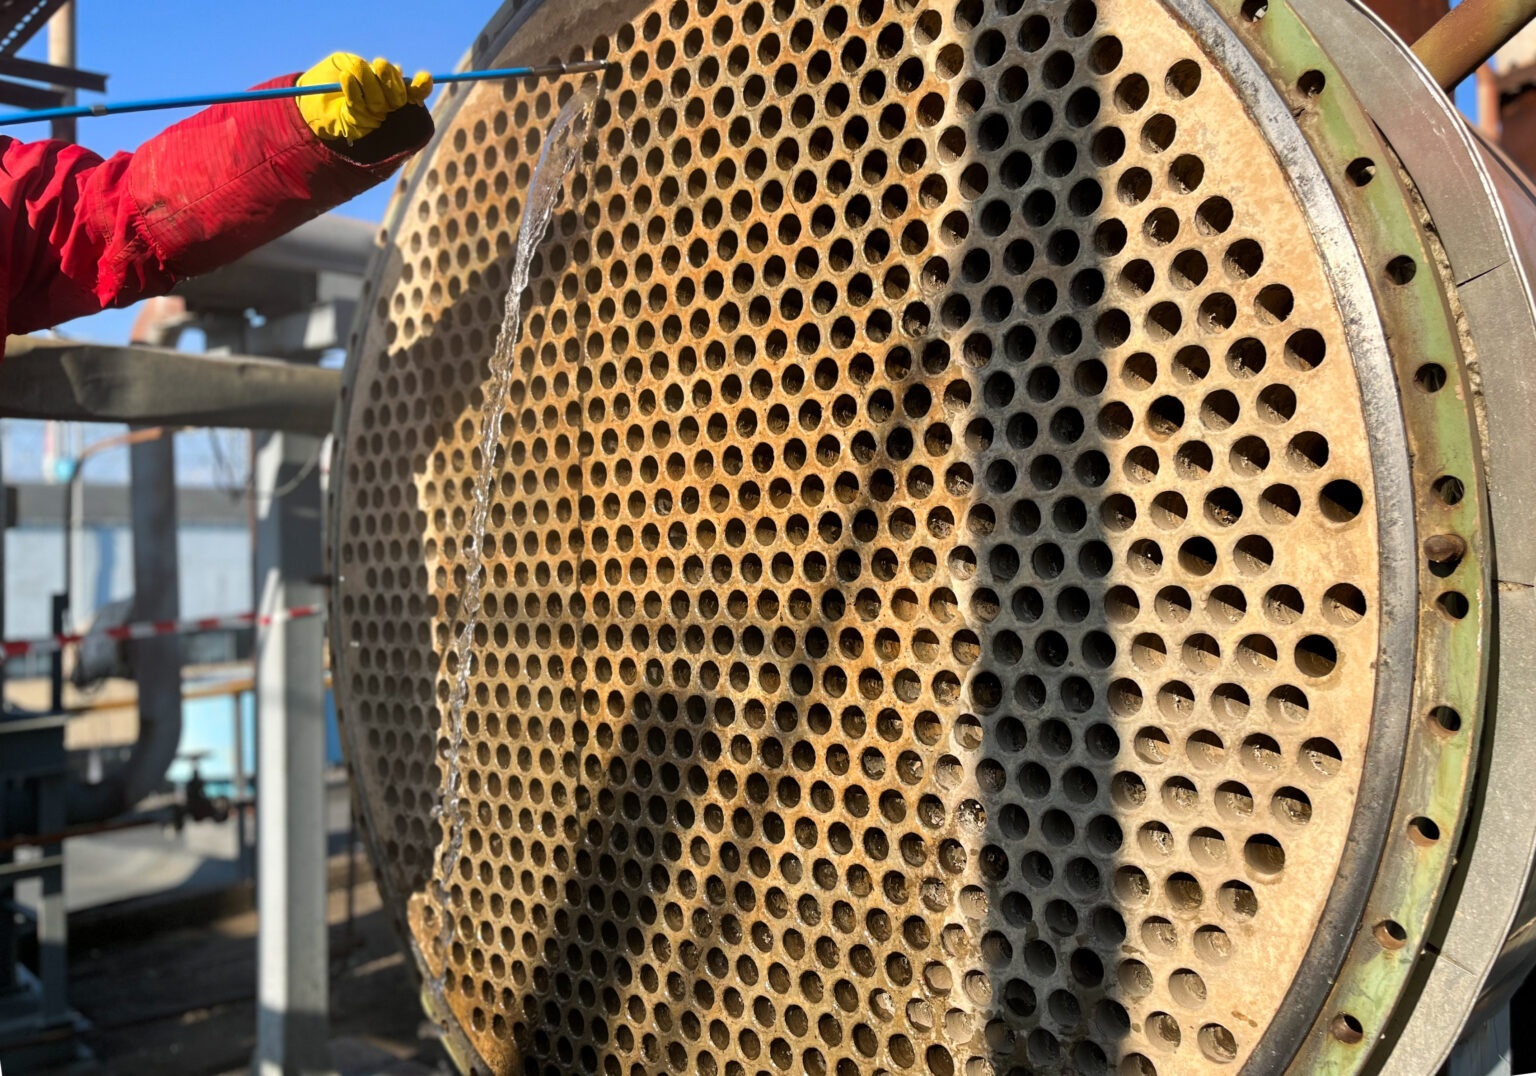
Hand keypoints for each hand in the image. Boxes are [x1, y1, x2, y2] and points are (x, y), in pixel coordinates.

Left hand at [297, 52, 431, 140]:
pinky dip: (353, 91)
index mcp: (389, 90)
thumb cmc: (329, 74)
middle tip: (380, 64)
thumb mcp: (348, 62)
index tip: (424, 78)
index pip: (413, 92)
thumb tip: (393, 72)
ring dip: (369, 82)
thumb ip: (367, 68)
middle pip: (398, 98)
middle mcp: (384, 106)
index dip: (421, 88)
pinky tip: (346, 77)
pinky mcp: (355, 126)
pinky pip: (358, 108)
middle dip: (391, 81)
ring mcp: (371, 118)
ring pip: (380, 103)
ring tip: (355, 67)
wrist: (306, 93)